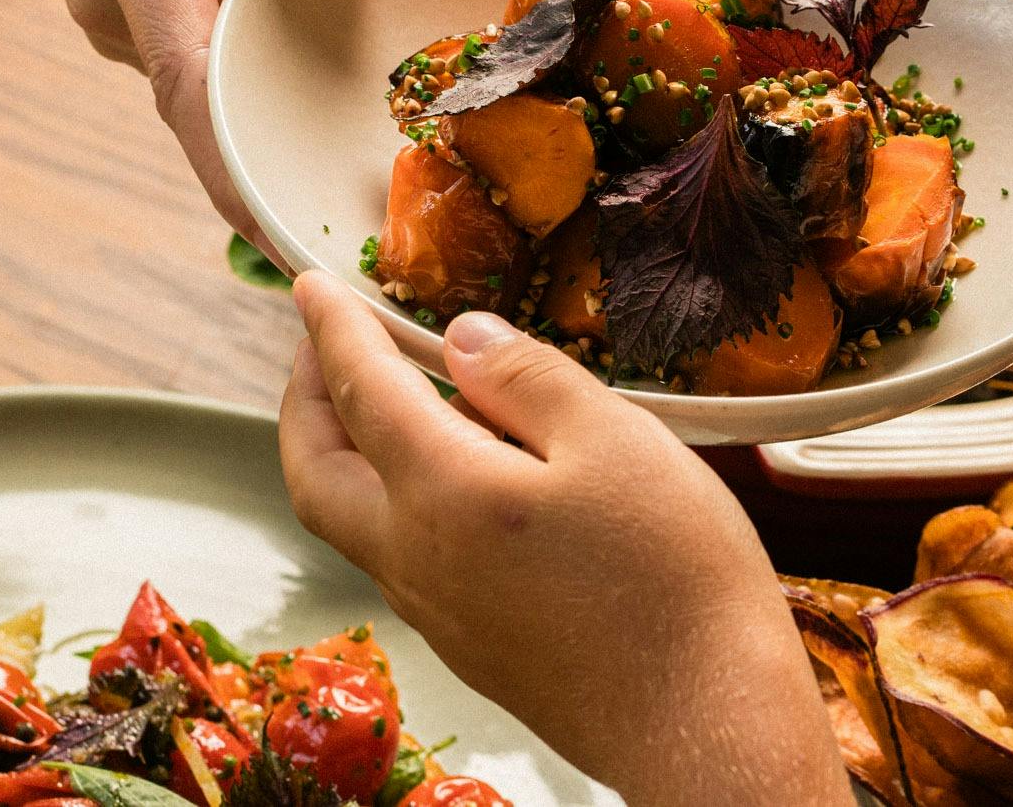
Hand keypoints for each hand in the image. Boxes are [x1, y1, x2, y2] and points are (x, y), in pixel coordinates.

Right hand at [0, 0, 412, 238]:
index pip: (187, 78)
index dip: (243, 166)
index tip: (303, 237)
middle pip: (216, 116)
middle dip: (301, 175)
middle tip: (415, 236)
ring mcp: (135, 21)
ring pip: (225, 103)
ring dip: (302, 135)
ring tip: (420, 180)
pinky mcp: (158, 22)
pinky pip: (226, 75)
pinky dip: (287, 90)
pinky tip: (370, 97)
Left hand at [277, 273, 852, 806]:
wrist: (707, 725)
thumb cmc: (672, 580)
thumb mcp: (615, 439)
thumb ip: (527, 379)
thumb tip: (462, 338)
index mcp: (442, 493)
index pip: (360, 390)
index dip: (332, 329)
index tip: (313, 287)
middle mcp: (416, 560)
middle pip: (316, 472)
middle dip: (305, 400)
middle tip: (323, 347)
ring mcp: (439, 614)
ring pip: (352, 520)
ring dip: (346, 451)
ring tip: (391, 400)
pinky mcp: (473, 648)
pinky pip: (402, 557)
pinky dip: (395, 497)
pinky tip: (457, 479)